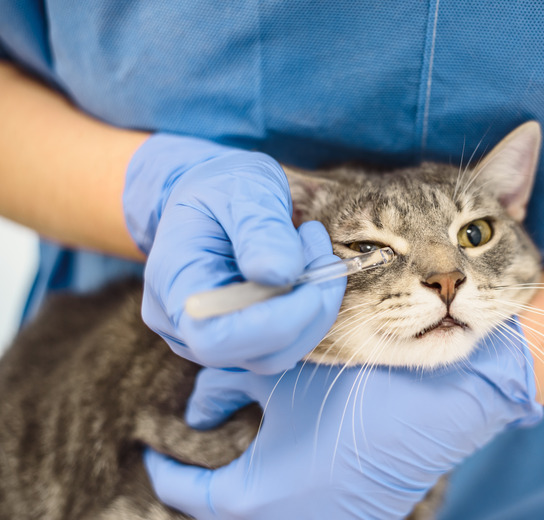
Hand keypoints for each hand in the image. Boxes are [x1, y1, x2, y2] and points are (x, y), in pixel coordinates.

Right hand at [124, 134, 344, 372]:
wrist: (206, 198)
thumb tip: (282, 274)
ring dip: (314, 307)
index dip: (274, 323)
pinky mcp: (240, 341)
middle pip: (259, 355)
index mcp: (173, 281)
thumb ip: (260, 229)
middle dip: (308, 311)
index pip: (217, 338)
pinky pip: (284, 343)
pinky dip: (308, 311)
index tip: (311, 283)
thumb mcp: (242, 187)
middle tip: (322, 253)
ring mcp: (210, 339)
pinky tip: (306, 269)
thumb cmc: (220, 187)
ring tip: (312, 249)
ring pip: (280, 354)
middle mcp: (183, 324)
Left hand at [144, 320, 543, 518]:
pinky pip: (299, 510)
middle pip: (223, 509)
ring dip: (246, 485)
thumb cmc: (353, 392)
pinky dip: (282, 489)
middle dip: (205, 478)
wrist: (438, 407)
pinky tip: (291, 455)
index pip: (184, 494)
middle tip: (204, 440)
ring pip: (261, 511)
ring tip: (245, 443)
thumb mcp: (278, 379)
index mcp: (251, 501)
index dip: (162, 467)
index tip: (154, 446)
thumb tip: (201, 401)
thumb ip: (226, 385)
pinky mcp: (355, 519)